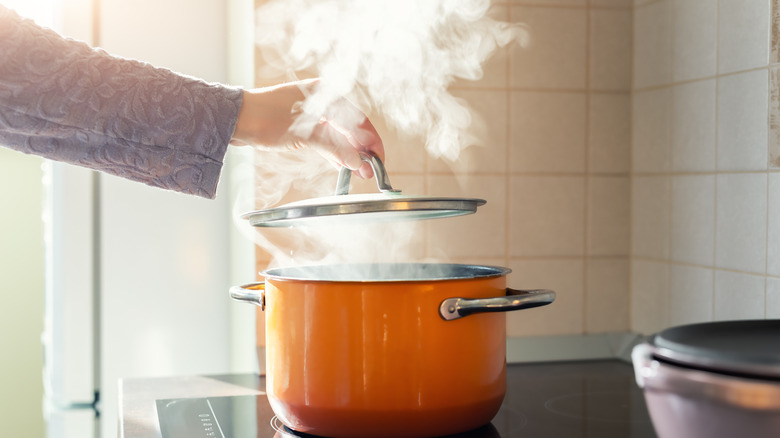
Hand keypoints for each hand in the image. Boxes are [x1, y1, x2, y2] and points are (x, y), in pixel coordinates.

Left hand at [229, 78, 383, 178]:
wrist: (233, 119)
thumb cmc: (265, 118)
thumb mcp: (305, 134)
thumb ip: (335, 148)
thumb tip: (357, 162)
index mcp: (326, 94)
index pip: (359, 120)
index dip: (371, 142)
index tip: (378, 160)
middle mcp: (321, 101)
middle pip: (350, 128)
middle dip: (361, 150)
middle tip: (369, 171)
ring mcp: (311, 113)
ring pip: (338, 135)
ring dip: (349, 153)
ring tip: (359, 172)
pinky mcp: (301, 125)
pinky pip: (325, 139)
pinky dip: (334, 152)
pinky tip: (342, 165)